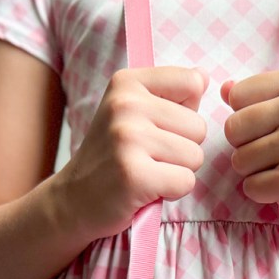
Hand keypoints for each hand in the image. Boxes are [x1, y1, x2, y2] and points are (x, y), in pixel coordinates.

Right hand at [56, 66, 208, 240]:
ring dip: (177, 172)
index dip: (184, 115)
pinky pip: (186, 182)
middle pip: (198, 127)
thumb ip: (171, 95)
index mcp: (127, 83)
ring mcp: (128, 139)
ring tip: (147, 173)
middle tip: (148, 159)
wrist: (73, 200)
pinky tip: (146, 190)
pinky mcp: (134, 175)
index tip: (156, 129)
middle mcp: (125, 105)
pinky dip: (172, 192)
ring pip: (195, 157)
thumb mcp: (132, 113)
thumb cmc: (112, 157)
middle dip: (182, 149)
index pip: (192, 83)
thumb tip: (205, 77)